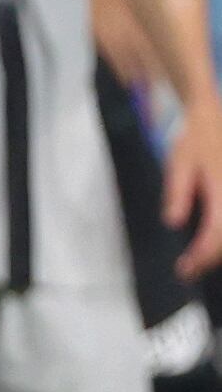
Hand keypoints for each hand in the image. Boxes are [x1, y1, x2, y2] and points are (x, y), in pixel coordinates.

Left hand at [167, 98, 221, 279]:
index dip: (202, 256)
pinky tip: (207, 245)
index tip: (184, 269)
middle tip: (187, 270)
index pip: (217, 234)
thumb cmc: (195, 142)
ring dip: (218, 251)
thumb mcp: (178, 163)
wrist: (213, 121)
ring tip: (196, 260)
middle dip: (209, 259)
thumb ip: (177, 193)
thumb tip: (174, 222)